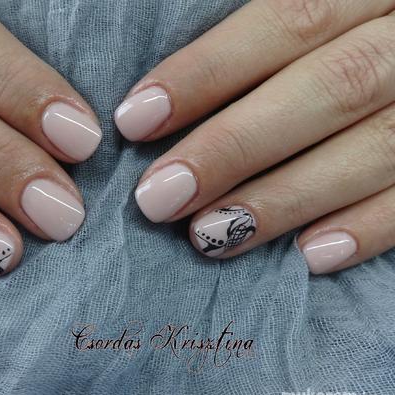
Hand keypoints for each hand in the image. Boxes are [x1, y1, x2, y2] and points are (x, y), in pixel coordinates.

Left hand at [116, 0, 394, 274]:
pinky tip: (310, 257)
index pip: (290, 20)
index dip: (208, 71)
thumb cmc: (345, 40)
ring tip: (208, 237)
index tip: (136, 119)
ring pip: (377, 148)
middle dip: (234, 147)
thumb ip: (265, 38)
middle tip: (159, 198)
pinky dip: (371, 227)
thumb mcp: (325, 11)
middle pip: (330, 88)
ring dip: (286, 198)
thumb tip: (165, 95)